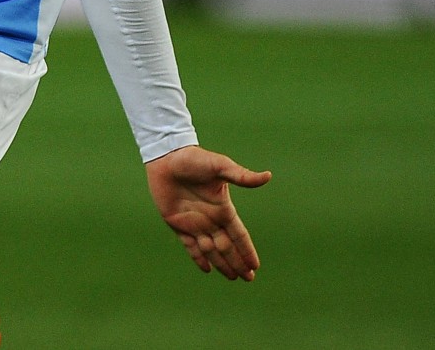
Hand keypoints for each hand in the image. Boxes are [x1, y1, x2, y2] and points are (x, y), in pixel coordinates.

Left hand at [145, 145, 270, 280]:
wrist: (166, 157)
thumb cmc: (195, 159)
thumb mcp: (220, 166)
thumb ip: (242, 176)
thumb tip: (268, 176)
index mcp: (223, 208)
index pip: (239, 235)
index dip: (247, 250)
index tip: (255, 266)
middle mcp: (210, 218)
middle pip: (227, 246)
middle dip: (238, 262)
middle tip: (249, 279)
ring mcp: (193, 222)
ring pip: (211, 249)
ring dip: (222, 263)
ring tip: (233, 277)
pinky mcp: (176, 223)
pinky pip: (189, 245)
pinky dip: (198, 257)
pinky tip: (207, 269)